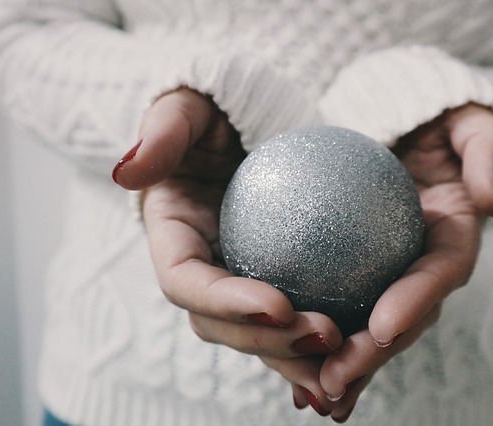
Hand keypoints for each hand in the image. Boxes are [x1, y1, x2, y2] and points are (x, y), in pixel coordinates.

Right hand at [112, 87, 342, 358]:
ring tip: (346, 358)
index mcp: (173, 238)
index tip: (278, 304)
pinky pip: (297, 317)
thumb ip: (163, 132)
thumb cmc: (220, 109)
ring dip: (298, 356)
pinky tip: (363, 344)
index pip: (186, 282)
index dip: (224, 303)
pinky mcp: (275, 281)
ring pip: (260, 335)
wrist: (255, 122)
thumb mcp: (189, 106)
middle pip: (223, 325)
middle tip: (326, 335)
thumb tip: (129, 172)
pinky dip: (323, 339)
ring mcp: (237, 281)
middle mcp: (201, 270)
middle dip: (268, 342)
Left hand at [264, 103, 492, 421]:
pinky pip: (332, 308)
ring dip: (339, 362)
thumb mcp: (467, 117)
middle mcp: (421, 264)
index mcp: (452, 234)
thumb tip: (492, 201)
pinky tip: (285, 361)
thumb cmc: (430, 112)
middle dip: (371, 355)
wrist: (393, 118)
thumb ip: (487, 150)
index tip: (381, 326)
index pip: (440, 272)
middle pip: (401, 317)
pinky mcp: (353, 273)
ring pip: (365, 327)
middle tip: (335, 379)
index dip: (416, 301)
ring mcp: (386, 273)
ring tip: (310, 391)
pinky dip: (310, 338)